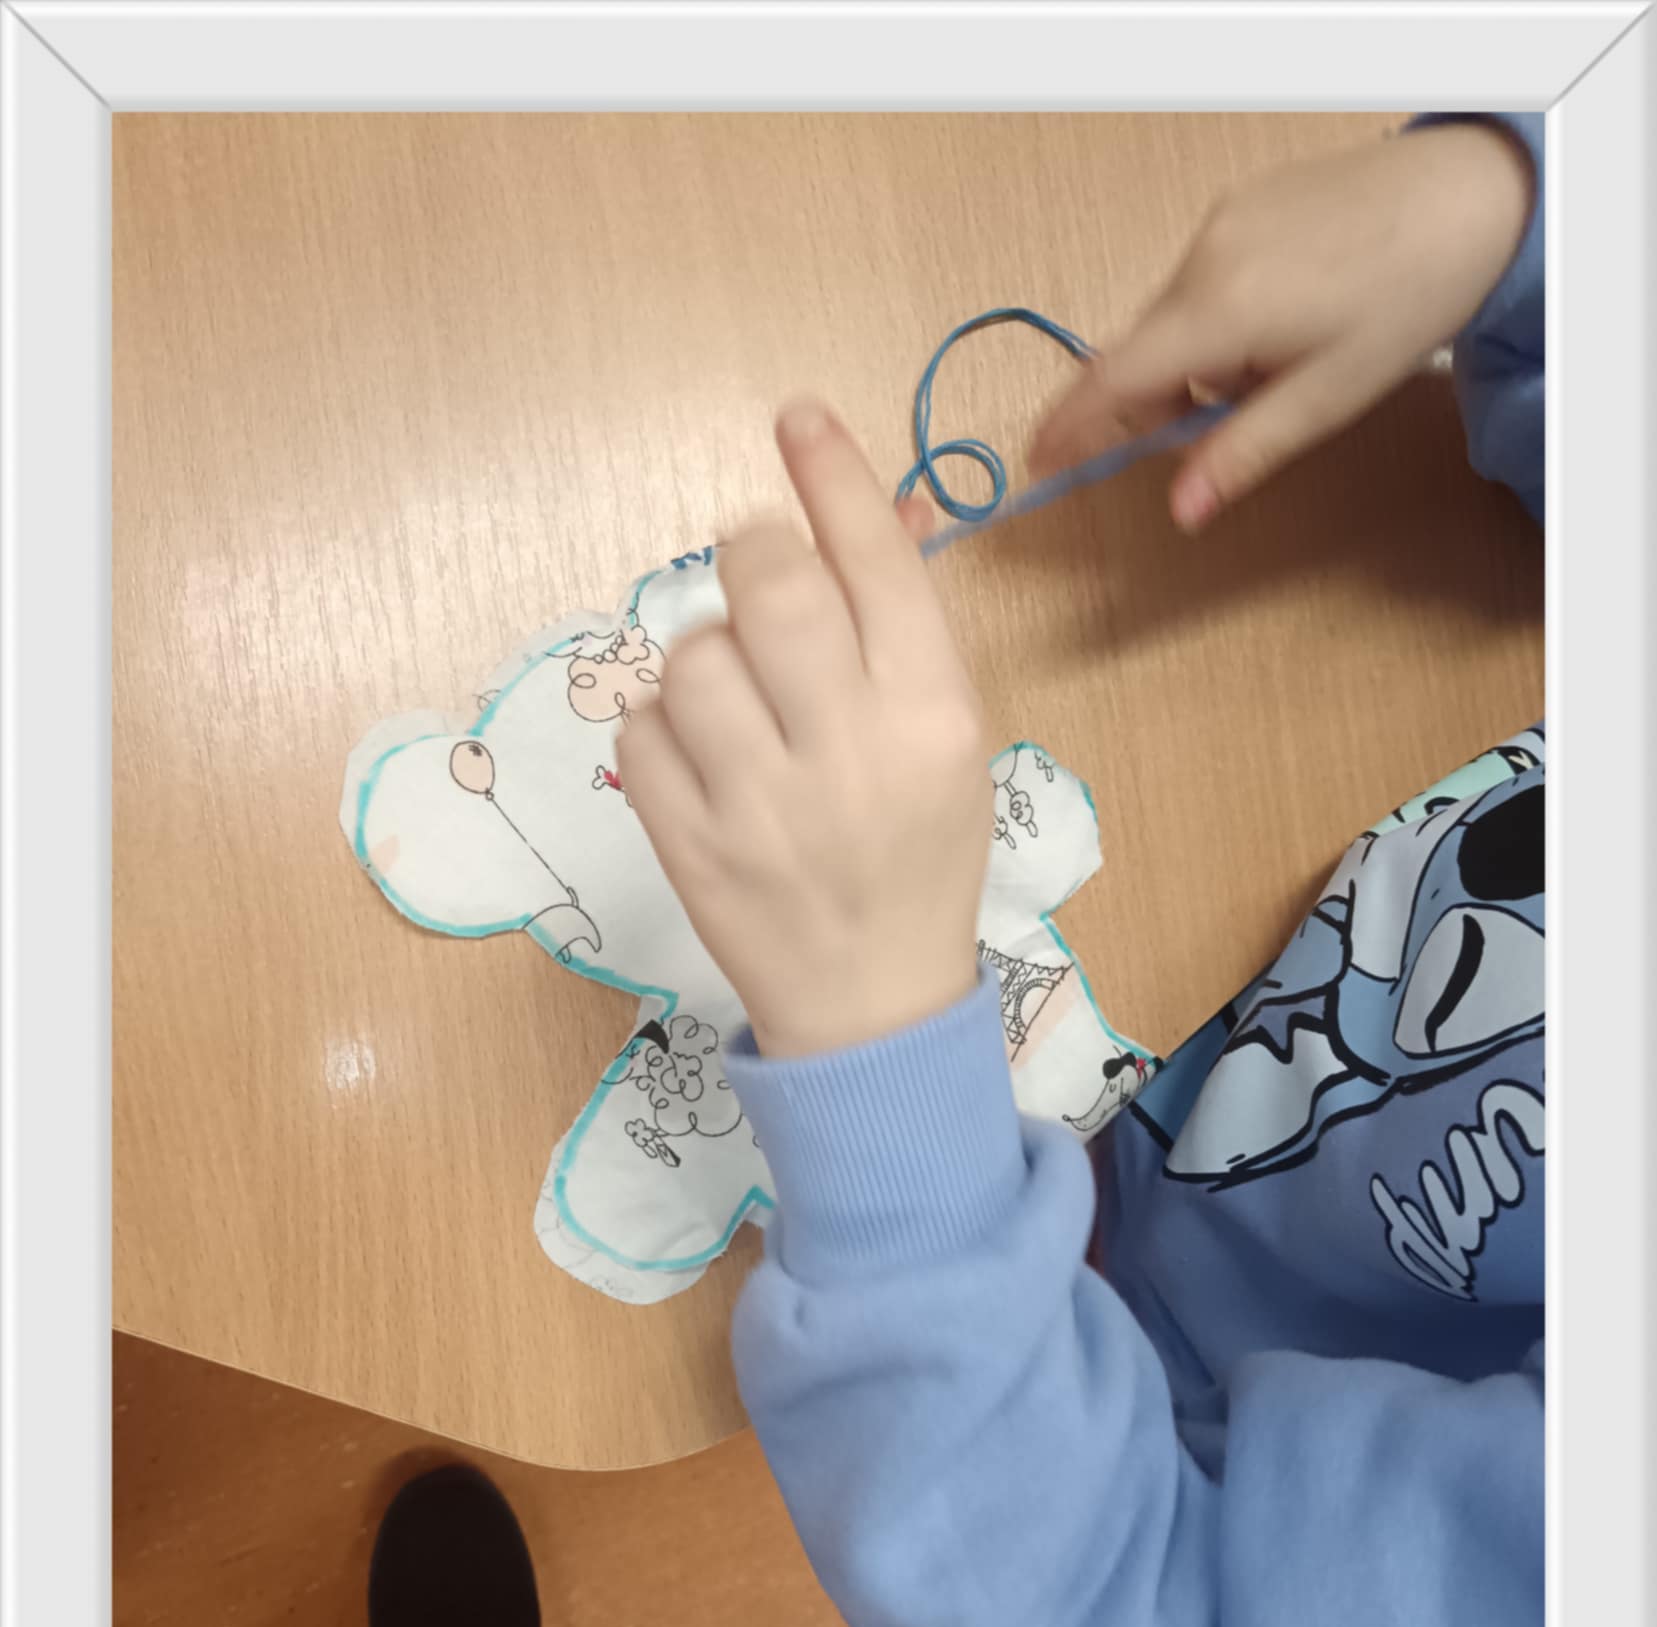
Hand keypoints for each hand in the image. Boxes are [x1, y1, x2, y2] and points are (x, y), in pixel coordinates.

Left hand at [616, 400, 990, 1060]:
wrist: (874, 1005)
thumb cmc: (921, 856)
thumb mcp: (949, 740)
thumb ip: (905, 628)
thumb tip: (871, 505)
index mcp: (933, 715)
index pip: (876, 560)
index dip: (831, 474)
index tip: (797, 417)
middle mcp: (851, 750)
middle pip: (769, 585)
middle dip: (754, 558)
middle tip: (759, 581)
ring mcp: (762, 804)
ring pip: (691, 657)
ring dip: (705, 659)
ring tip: (736, 706)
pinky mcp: (690, 846)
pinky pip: (641, 732)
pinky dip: (662, 732)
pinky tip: (702, 762)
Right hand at [1029, 121, 1535, 530]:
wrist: (1467, 195)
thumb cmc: (1407, 300)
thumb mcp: (1326, 399)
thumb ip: (1241, 455)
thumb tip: (1180, 513)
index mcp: (1218, 312)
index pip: (1111, 380)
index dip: (1067, 428)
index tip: (1036, 465)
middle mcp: (1202, 260)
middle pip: (1135, 354)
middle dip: (1144, 408)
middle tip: (1190, 443)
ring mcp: (1219, 227)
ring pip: (1168, 323)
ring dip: (1187, 368)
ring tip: (1263, 380)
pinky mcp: (1240, 209)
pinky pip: (1196, 287)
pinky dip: (1210, 328)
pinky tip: (1271, 334)